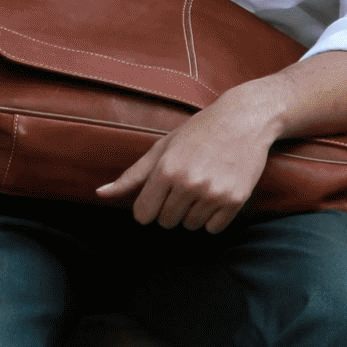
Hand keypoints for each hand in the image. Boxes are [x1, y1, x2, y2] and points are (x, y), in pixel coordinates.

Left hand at [94, 85, 280, 232]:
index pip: (143, 214)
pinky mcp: (235, 200)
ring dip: (193, 212)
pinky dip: (213, 217)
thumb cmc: (199, 130)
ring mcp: (213, 193)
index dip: (149, 206)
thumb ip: (132, 175)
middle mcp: (188, 184)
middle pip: (166, 222)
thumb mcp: (163, 147)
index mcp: (165, 170)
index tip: (160, 193)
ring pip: (190, 226)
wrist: (246, 118)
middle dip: (171, 208)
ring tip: (204, 185)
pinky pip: (213, 228)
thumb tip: (100, 194)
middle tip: (186, 184)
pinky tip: (218, 192)